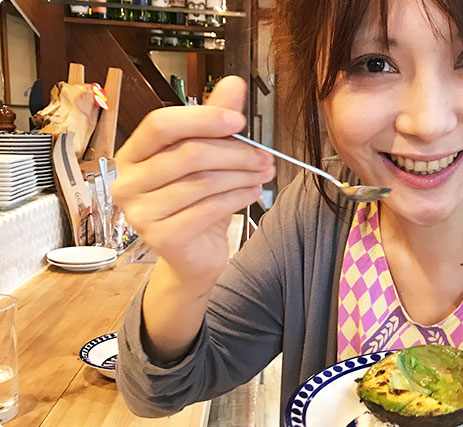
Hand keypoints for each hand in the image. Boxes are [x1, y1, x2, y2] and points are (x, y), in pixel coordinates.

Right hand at [112, 76, 275, 287]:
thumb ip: (215, 122)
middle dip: (234, 152)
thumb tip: (233, 84)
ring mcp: (140, 212)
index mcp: (134, 154)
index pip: (161, 124)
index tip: (238, 121)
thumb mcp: (207, 159)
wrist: (194, 254)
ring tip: (263, 173)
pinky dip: (237, 198)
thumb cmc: (197, 203)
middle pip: (187, 154)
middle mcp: (128, 182)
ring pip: (201, 182)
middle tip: (264, 155)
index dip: (202, 119)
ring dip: (241, 175)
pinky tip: (253, 192)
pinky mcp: (160, 237)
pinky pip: (207, 209)